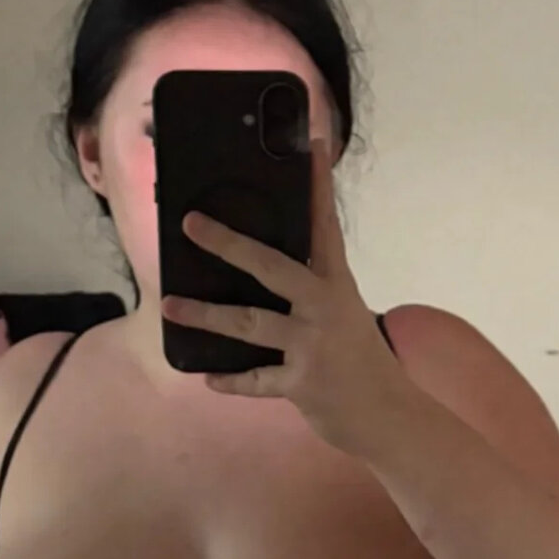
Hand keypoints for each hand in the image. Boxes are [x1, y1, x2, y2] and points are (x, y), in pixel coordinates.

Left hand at [160, 139, 412, 454]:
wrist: (388, 415)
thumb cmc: (360, 361)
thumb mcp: (343, 316)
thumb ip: (310, 293)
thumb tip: (264, 273)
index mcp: (337, 285)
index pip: (325, 226)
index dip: (317, 185)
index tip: (309, 142)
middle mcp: (324, 308)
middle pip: (272, 266)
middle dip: (229, 244)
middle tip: (191, 223)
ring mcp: (312, 346)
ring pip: (250, 323)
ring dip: (206, 315)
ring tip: (169, 305)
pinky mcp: (303, 383)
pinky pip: (256, 380)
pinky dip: (232, 380)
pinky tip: (209, 377)